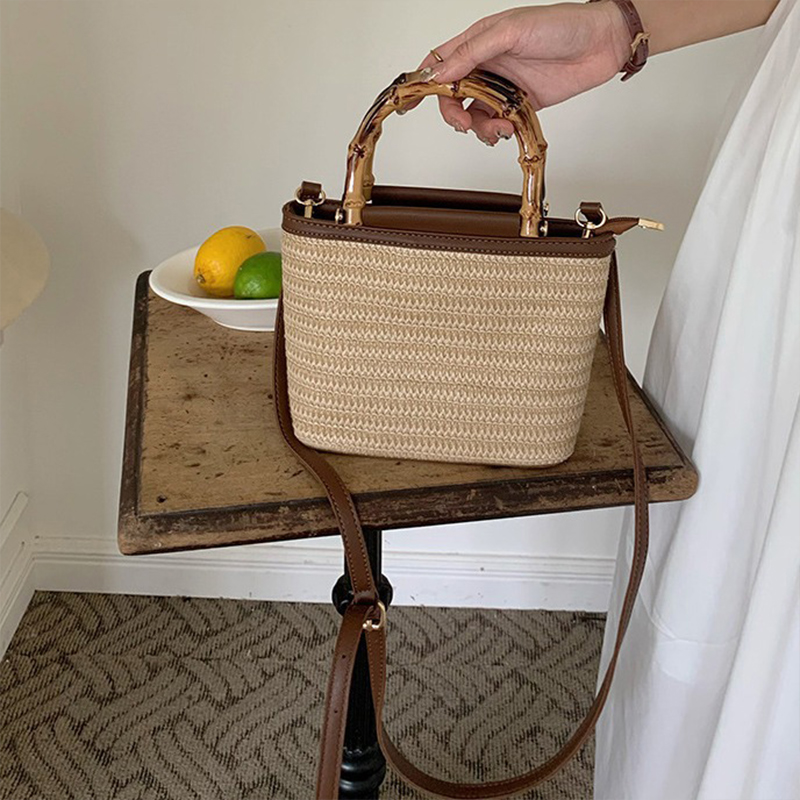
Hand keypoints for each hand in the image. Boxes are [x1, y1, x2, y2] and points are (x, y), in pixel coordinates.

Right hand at [416, 2, 630, 144]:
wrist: (602, 43)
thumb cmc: (561, 25)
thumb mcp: (510, 31)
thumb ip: (472, 53)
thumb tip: (439, 74)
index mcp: (479, 41)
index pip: (440, 63)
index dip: (422, 83)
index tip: (409, 104)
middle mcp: (488, 64)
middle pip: (453, 96)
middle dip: (453, 114)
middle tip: (464, 124)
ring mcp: (503, 86)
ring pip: (474, 115)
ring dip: (479, 127)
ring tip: (498, 126)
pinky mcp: (521, 104)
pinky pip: (497, 123)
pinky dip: (497, 131)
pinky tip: (509, 127)